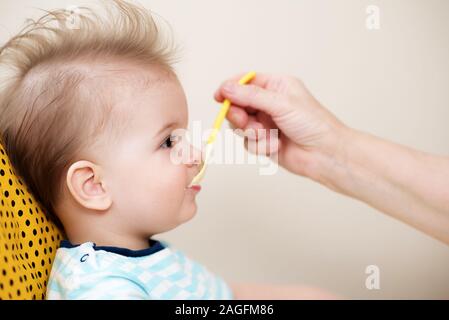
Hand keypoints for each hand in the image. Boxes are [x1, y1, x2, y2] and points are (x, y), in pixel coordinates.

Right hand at [214, 73, 347, 177]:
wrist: (325, 154)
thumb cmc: (313, 124)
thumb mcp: (281, 104)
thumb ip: (251, 96)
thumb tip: (226, 88)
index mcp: (276, 86)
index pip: (245, 81)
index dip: (230, 88)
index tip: (219, 97)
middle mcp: (269, 103)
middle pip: (238, 104)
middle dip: (239, 115)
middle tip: (243, 121)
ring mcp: (266, 122)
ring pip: (241, 125)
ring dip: (251, 132)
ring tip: (267, 135)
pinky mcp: (265, 141)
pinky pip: (248, 142)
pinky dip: (260, 145)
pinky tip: (275, 145)